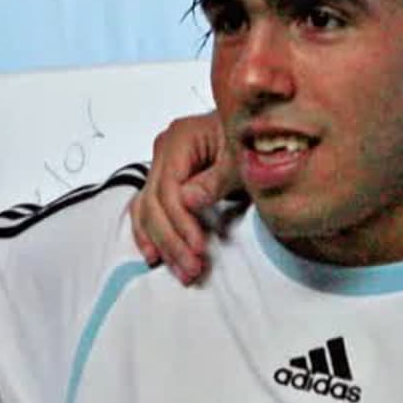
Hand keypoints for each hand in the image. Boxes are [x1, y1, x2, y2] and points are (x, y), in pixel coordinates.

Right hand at [129, 112, 236, 283]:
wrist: (256, 132)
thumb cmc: (251, 141)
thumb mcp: (241, 159)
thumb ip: (216, 179)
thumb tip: (188, 200)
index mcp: (179, 137)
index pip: (168, 188)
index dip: (180, 222)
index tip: (197, 248)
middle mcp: (163, 149)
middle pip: (154, 202)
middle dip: (171, 240)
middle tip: (191, 268)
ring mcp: (161, 164)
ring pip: (146, 209)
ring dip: (161, 243)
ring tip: (181, 270)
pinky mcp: (165, 179)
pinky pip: (146, 208)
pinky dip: (149, 232)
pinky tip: (155, 255)